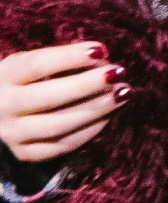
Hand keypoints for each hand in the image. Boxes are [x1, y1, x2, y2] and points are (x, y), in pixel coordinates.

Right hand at [0, 41, 124, 164]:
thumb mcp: (34, 63)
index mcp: (6, 76)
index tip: (101, 50)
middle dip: (86, 84)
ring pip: (55, 125)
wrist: (2, 112)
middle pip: (46, 97)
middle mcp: (4, 106)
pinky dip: (88, 131)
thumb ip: (63, 60)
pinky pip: (61, 146)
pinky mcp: (26, 153)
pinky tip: (109, 115)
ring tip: (122, 93)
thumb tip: (102, 59)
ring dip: (94, 109)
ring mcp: (13, 133)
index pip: (36, 65)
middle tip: (118, 73)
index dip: (70, 57)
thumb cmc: (29, 80)